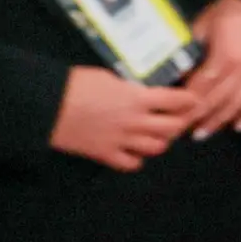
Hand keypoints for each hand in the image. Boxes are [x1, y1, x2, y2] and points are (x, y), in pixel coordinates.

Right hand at [51, 65, 199, 169]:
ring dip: (160, 141)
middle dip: (179, 123)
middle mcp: (135, 121)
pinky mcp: (105, 154)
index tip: (194, 101)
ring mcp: (122, 140)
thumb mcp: (107, 77)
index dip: (189, 101)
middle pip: (173, 128)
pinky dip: (137, 159)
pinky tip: (133, 151)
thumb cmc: (73, 85)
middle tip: (178, 119)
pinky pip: (132, 164)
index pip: (177, 101)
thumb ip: (128, 88)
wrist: (46, 106)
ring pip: (157, 148)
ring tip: (156, 135)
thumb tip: (137, 92)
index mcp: (137, 98)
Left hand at [184, 0, 240, 134]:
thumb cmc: (227, 13)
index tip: (174, 115)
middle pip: (218, 99)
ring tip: (203, 132)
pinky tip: (239, 126)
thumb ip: (191, 50)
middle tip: (182, 131)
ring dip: (220, 121)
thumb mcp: (202, 26)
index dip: (187, 102)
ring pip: (238, 104)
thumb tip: (176, 73)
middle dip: (199, 117)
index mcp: (225, 56)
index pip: (202, 86)